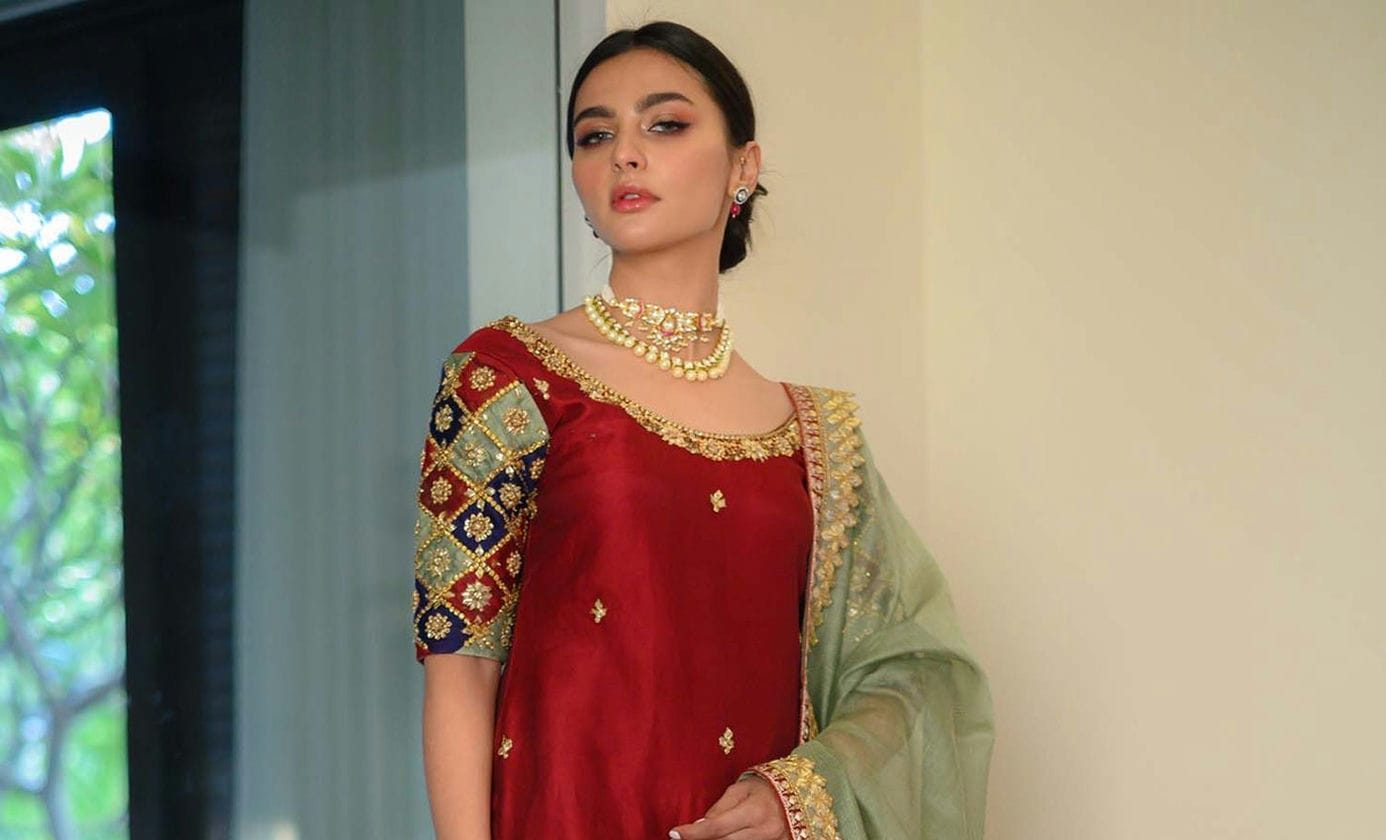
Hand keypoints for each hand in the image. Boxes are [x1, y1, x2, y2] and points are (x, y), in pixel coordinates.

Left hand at [668, 776, 788, 839]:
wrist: (799, 795)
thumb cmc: (763, 789)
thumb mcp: (741, 790)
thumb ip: (719, 809)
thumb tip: (698, 826)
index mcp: (754, 812)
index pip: (717, 827)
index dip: (694, 833)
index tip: (674, 834)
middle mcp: (764, 832)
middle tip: (682, 838)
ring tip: (703, 837)